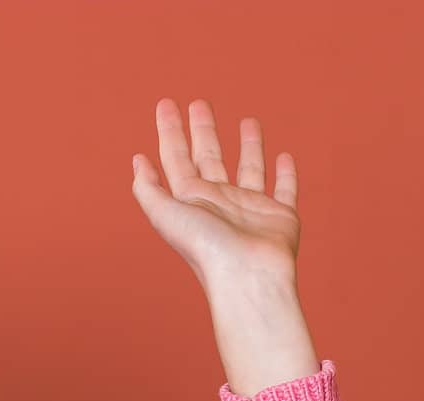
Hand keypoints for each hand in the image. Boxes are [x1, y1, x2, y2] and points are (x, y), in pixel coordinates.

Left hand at [131, 98, 300, 292]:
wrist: (247, 275)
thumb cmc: (206, 247)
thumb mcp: (165, 214)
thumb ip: (148, 189)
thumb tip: (137, 161)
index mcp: (191, 199)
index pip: (176, 158)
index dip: (169, 131)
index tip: (165, 104)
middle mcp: (219, 201)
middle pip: (209, 156)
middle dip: (202, 130)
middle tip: (199, 103)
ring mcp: (250, 208)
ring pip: (249, 167)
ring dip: (248, 145)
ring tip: (247, 120)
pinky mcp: (280, 215)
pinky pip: (285, 189)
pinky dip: (286, 174)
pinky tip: (284, 157)